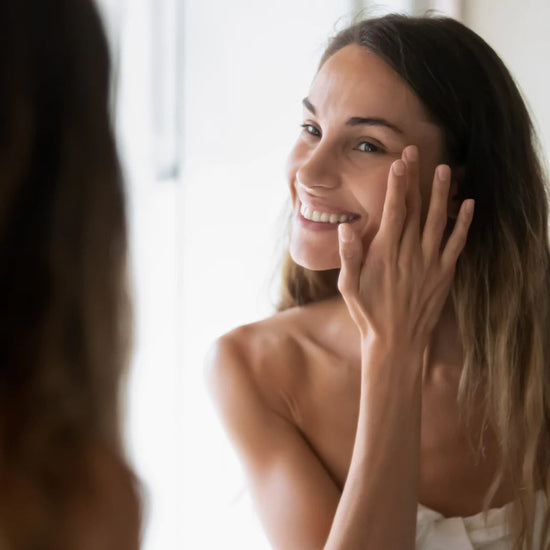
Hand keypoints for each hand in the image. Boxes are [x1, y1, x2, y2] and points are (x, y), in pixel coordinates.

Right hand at [337, 145, 473, 352]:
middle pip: (415, 209)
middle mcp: (410, 253)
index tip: (399, 162)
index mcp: (385, 253)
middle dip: (415, 178)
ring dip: (442, 194)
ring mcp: (430, 263)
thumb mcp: (349, 286)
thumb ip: (349, 256)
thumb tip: (346, 228)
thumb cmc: (368, 313)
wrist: (396, 342)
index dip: (397, 185)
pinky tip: (468, 205)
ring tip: (445, 169)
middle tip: (416, 152)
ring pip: (438, 221)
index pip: (394, 211)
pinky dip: (463, 223)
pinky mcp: (444, 274)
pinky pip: (457, 244)